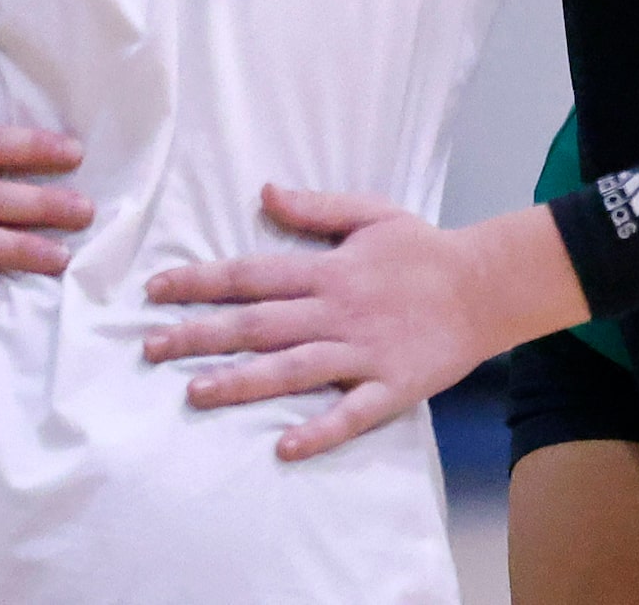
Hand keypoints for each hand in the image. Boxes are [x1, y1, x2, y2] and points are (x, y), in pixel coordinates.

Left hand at [145, 190, 585, 460]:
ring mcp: (364, 351)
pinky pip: (352, 413)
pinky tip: (285, 447)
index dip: (202, 281)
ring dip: (243, 382)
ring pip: (294, 369)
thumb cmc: (424, 250)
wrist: (488, 286)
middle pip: (260, 324)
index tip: (155, 290)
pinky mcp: (392, 385)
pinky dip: (320, 430)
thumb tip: (263, 192)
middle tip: (150, 348)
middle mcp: (338, 311)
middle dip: (201, 334)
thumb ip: (316, 208)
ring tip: (194, 393)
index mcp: (330, 270)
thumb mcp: (372, 213)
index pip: (252, 274)